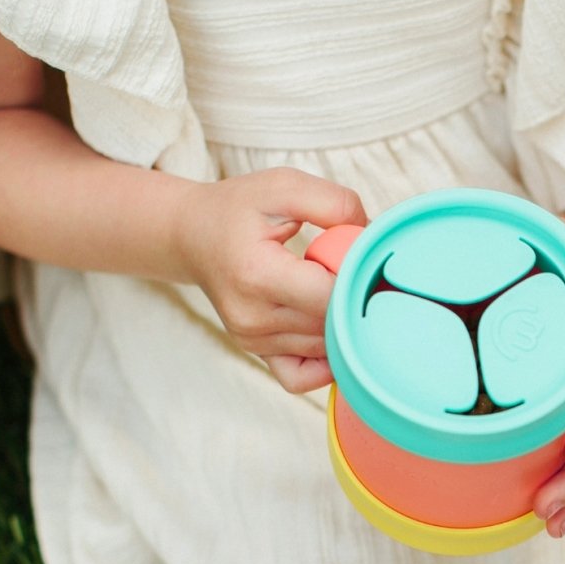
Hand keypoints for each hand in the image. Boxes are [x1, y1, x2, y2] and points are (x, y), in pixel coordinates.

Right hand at [173, 167, 365, 391]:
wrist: (192, 236)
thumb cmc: (237, 209)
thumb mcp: (284, 186)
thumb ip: (334, 204)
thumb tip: (372, 238)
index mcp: (257, 274)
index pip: (330, 296)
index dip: (359, 280)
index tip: (366, 259)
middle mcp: (252, 316)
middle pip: (332, 326)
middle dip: (356, 301)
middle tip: (361, 274)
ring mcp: (253, 340)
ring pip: (325, 350)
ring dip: (343, 324)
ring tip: (336, 290)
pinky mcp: (257, 353)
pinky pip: (303, 377)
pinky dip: (325, 360)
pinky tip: (330, 329)